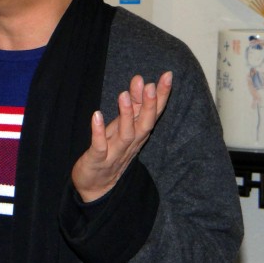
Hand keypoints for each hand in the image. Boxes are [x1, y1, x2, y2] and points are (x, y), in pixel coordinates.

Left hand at [71, 72, 171, 202]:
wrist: (96, 187)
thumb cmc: (111, 151)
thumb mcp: (123, 126)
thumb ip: (133, 105)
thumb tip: (142, 81)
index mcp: (138, 134)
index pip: (154, 113)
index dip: (161, 95)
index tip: (167, 75)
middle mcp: (131, 144)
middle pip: (145, 124)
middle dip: (149, 105)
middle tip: (150, 85)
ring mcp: (114, 153)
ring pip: (126, 135)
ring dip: (126, 115)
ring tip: (124, 95)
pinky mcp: (97, 160)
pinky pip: (99, 146)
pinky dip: (98, 132)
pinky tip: (96, 116)